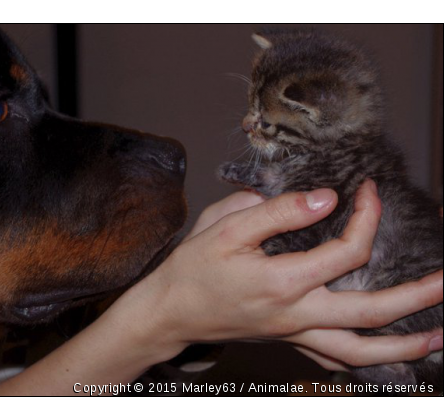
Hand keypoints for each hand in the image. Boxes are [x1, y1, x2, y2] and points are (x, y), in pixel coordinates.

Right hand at [143, 180, 442, 368]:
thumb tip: (324, 198)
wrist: (170, 311)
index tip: (367, 190)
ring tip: (439, 335)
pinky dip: (365, 360)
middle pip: (371, 313)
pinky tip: (385, 355)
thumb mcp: (225, 227)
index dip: (366, 216)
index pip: (346, 250)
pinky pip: (334, 360)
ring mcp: (294, 333)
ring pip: (359, 350)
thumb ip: (278, 210)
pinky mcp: (287, 339)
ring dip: (404, 344)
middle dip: (418, 296)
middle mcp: (295, 313)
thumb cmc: (192, 269)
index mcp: (282, 281)